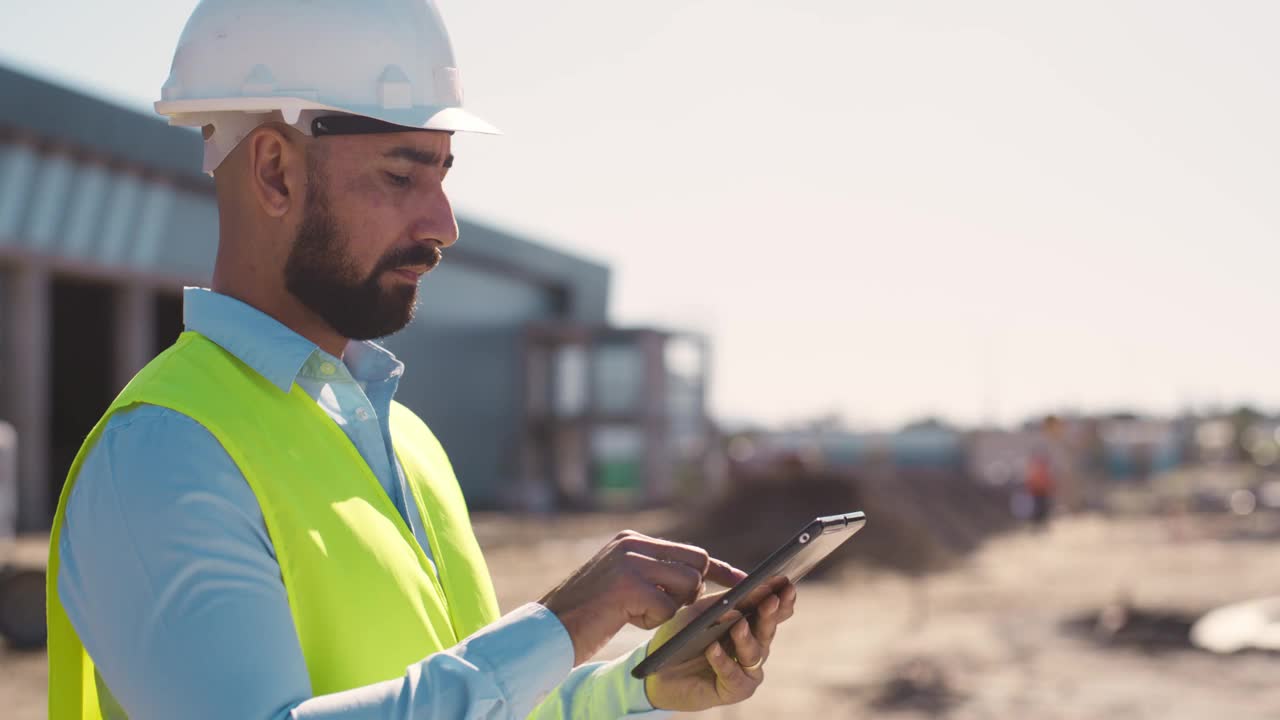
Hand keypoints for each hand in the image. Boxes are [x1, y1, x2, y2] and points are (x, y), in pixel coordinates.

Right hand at [539, 530, 746, 664]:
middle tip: (674, 608)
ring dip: (670, 608)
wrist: (549, 628)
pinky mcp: (629, 585)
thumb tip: (697, 579)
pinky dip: (653, 621)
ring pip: (687, 584)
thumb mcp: (622, 583)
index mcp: (631, 540)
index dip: (717, 570)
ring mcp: (631, 562)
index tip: (744, 582)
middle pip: (696, 562)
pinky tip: (626, 618)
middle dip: (694, 591)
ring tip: (636, 612)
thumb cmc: (586, 613)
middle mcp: (633, 544)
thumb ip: (653, 574)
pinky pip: (668, 608)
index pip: (689, 551)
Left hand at [644, 579, 797, 712]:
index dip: (779, 596)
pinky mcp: (734, 690)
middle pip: (768, 629)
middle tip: (771, 600)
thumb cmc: (681, 636)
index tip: (784, 581)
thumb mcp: (701, 612)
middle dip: (770, 614)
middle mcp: (753, 646)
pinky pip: (734, 676)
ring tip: (738, 625)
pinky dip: (723, 662)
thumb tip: (750, 593)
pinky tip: (713, 649)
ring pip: (754, 653)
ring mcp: (746, 670)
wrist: (657, 670)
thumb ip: (724, 602)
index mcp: (749, 623)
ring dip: (746, 638)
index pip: (771, 609)